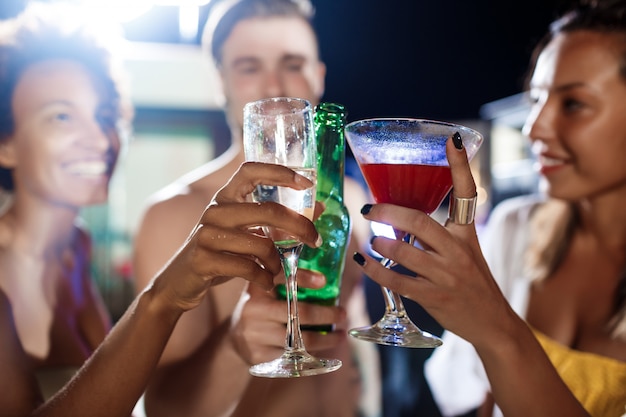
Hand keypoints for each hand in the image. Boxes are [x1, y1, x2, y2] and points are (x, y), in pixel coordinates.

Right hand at [150, 162, 320, 313]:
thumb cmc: (220, 254)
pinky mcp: (204, 259)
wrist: (179, 283)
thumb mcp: (247, 234)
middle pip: (267, 210)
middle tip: (316, 241)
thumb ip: (278, 223)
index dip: (280, 172)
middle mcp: (215, 211)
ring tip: (279, 272)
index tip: (307, 182)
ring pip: (261, 244)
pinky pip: (248, 267)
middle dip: (299, 226)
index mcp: (225, 197)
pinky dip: (265, 279)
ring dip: (278, 263)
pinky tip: (266, 284)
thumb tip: (319, 210)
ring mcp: (207, 234)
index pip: (250, 170)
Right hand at [230, 270, 346, 364]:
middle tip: (343, 313)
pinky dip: (313, 353)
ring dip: (326, 339)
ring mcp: (255, 335)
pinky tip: (324, 348)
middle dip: (326, 315)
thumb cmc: (261, 307)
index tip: (324, 281)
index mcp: (257, 288)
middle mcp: (253, 310)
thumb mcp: (266, 289)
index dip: (303, 278)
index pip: (281, 278)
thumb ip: (287, 280)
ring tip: (340, 335)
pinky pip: (293, 357)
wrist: (236, 337)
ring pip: (300, 340)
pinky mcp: (259, 357)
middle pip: (299, 313)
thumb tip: (326, 277)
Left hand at [353, 137, 515, 346]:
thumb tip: (405, 214)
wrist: (493, 322)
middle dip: (390, 212)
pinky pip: (398, 282)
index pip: (467, 193)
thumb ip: (442, 232)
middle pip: (421, 222)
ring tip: (370, 239)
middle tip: (369, 209)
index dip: (459, 166)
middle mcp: (458, 251)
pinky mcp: (434, 298)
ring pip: (406, 253)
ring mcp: (446, 276)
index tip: (450, 140)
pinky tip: (362, 261)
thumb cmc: (473, 281)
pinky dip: (375, 271)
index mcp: (466, 234)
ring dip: (381, 244)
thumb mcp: (467, 250)